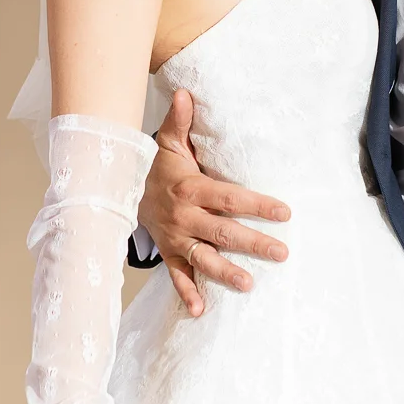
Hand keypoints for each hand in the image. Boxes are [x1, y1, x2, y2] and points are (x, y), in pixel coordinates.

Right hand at [139, 89, 290, 315]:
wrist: (120, 190)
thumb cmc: (156, 166)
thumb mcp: (168, 142)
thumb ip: (181, 121)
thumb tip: (186, 92)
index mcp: (190, 189)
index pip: (230, 197)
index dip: (257, 204)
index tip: (284, 212)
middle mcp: (185, 217)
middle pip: (223, 232)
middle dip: (253, 242)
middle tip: (281, 253)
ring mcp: (177, 239)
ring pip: (204, 258)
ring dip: (225, 273)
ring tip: (249, 285)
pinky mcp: (170, 253)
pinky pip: (177, 276)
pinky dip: (187, 293)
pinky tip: (200, 311)